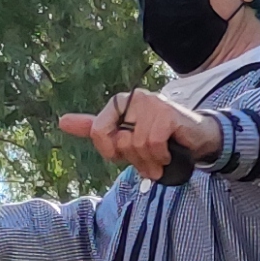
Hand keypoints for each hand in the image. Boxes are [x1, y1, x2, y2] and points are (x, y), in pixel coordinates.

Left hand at [59, 89, 219, 183]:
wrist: (196, 139)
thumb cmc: (160, 139)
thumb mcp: (125, 138)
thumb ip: (97, 130)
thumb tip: (62, 121)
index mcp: (119, 103)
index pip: (97, 132)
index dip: (110, 152)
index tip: (125, 156)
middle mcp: (134, 98)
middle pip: (120, 142)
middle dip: (135, 160)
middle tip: (148, 161)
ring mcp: (152, 103)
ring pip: (138, 145)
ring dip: (150, 161)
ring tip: (160, 160)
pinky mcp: (167, 113)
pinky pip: (153, 142)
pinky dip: (161, 156)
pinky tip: (169, 154)